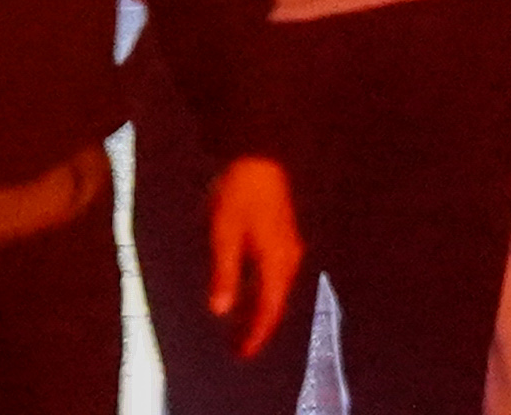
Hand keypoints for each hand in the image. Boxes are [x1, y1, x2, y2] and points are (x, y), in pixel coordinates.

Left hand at [208, 156, 303, 357]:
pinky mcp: (283, 234)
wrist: (257, 154)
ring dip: (259, 309)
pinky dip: (262, 290)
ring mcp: (289, 246)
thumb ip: (224, 274)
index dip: (255, 335)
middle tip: (238, 348)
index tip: (242, 355)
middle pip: (275, 303)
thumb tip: (221, 312)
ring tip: (241, 327)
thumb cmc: (238, 194)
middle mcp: (289, 259)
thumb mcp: (224, 234)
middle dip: (257, 327)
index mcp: (277, 262)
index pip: (268, 310)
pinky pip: (275, 274)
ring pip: (276, 289)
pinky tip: (248, 291)